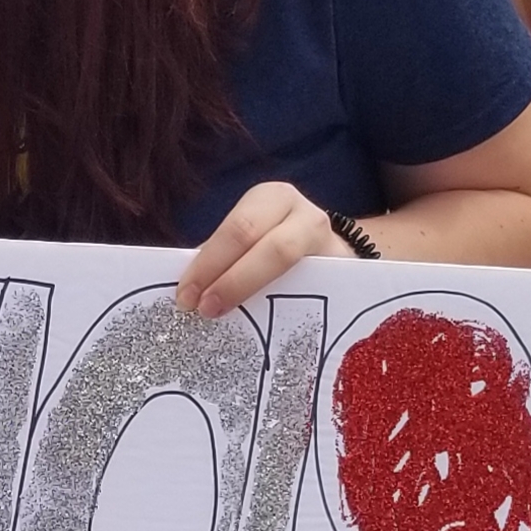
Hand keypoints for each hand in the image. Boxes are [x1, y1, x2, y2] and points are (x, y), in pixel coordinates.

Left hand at [175, 182, 351, 318]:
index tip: (186, 296)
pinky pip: (315, 294)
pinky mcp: (345, 273)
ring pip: (294, 268)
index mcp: (270, 199)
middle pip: (269, 248)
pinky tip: (263, 331)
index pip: (237, 230)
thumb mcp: (249, 241)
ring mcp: (330, 244)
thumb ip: (220, 258)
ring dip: (257, 295)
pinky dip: (285, 313)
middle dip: (231, 281)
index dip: (210, 263)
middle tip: (203, 310)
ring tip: (230, 319)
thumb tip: (188, 289)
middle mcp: (304, 215)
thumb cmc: (272, 247)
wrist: (329, 257)